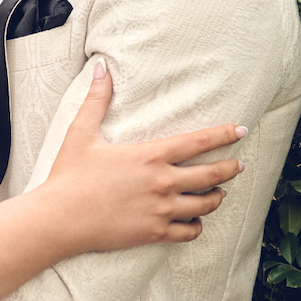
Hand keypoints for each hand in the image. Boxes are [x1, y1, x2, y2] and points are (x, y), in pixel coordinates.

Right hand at [44, 60, 246, 254]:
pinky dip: (197, 225)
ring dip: (216, 197)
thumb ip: (97, 99)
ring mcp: (161, 210)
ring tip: (219, 193)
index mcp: (150, 155)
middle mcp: (162, 182)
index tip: (240, 130)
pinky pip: (189, 231)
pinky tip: (196, 221)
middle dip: (231, 168)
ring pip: (205, 204)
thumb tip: (101, 68)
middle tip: (239, 165)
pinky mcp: (155, 232)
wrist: (60, 218)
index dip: (223, 135)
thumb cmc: (69, 175)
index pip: (198, 142)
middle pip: (212, 174)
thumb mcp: (82, 133)